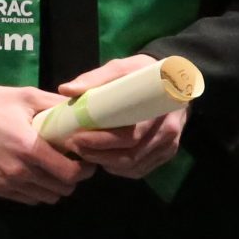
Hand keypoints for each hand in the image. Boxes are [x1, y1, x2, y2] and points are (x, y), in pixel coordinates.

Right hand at [0, 83, 89, 204]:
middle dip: (71, 177)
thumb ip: (56, 105)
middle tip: (68, 160)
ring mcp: (6, 183)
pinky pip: (28, 199)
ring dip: (53, 185)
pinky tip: (31, 172)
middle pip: (63, 190)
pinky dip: (36, 190)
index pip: (71, 174)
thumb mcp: (25, 96)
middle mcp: (19, 172)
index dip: (84, 167)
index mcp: (29, 148)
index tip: (83, 157)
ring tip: (50, 167)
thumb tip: (86, 109)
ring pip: (47, 198)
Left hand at [52, 55, 188, 179]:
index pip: (129, 135)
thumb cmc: (142, 75)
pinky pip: (141, 169)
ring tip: (84, 153)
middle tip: (75, 146)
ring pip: (135, 166)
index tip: (77, 137)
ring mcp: (169, 144)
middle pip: (131, 155)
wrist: (173, 80)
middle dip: (99, 155)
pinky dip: (120, 169)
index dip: (101, 141)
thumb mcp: (121, 68)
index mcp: (157, 108)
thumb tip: (65, 89)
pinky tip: (104, 160)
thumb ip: (95, 79)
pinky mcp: (166, 152)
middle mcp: (167, 130)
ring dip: (107, 164)